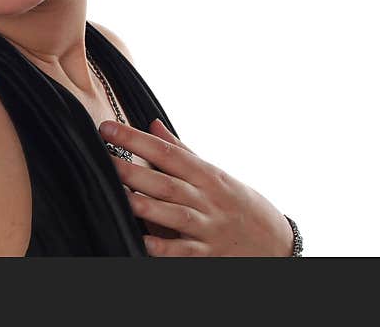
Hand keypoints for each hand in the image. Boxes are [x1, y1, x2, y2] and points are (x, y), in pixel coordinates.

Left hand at [99, 118, 293, 256]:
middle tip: (102, 157)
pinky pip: (183, 252)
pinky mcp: (208, 256)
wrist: (278, 243)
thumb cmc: (239, 203)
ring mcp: (208, 228)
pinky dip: (164, 248)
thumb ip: (181, 152)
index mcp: (206, 175)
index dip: (135, 140)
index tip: (107, 128)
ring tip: (118, 195)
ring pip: (173, 214)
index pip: (166, 152)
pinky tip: (143, 242)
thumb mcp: (215, 174)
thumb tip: (152, 124)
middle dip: (132, 170)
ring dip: (144, 205)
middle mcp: (207, 199)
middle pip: (165, 182)